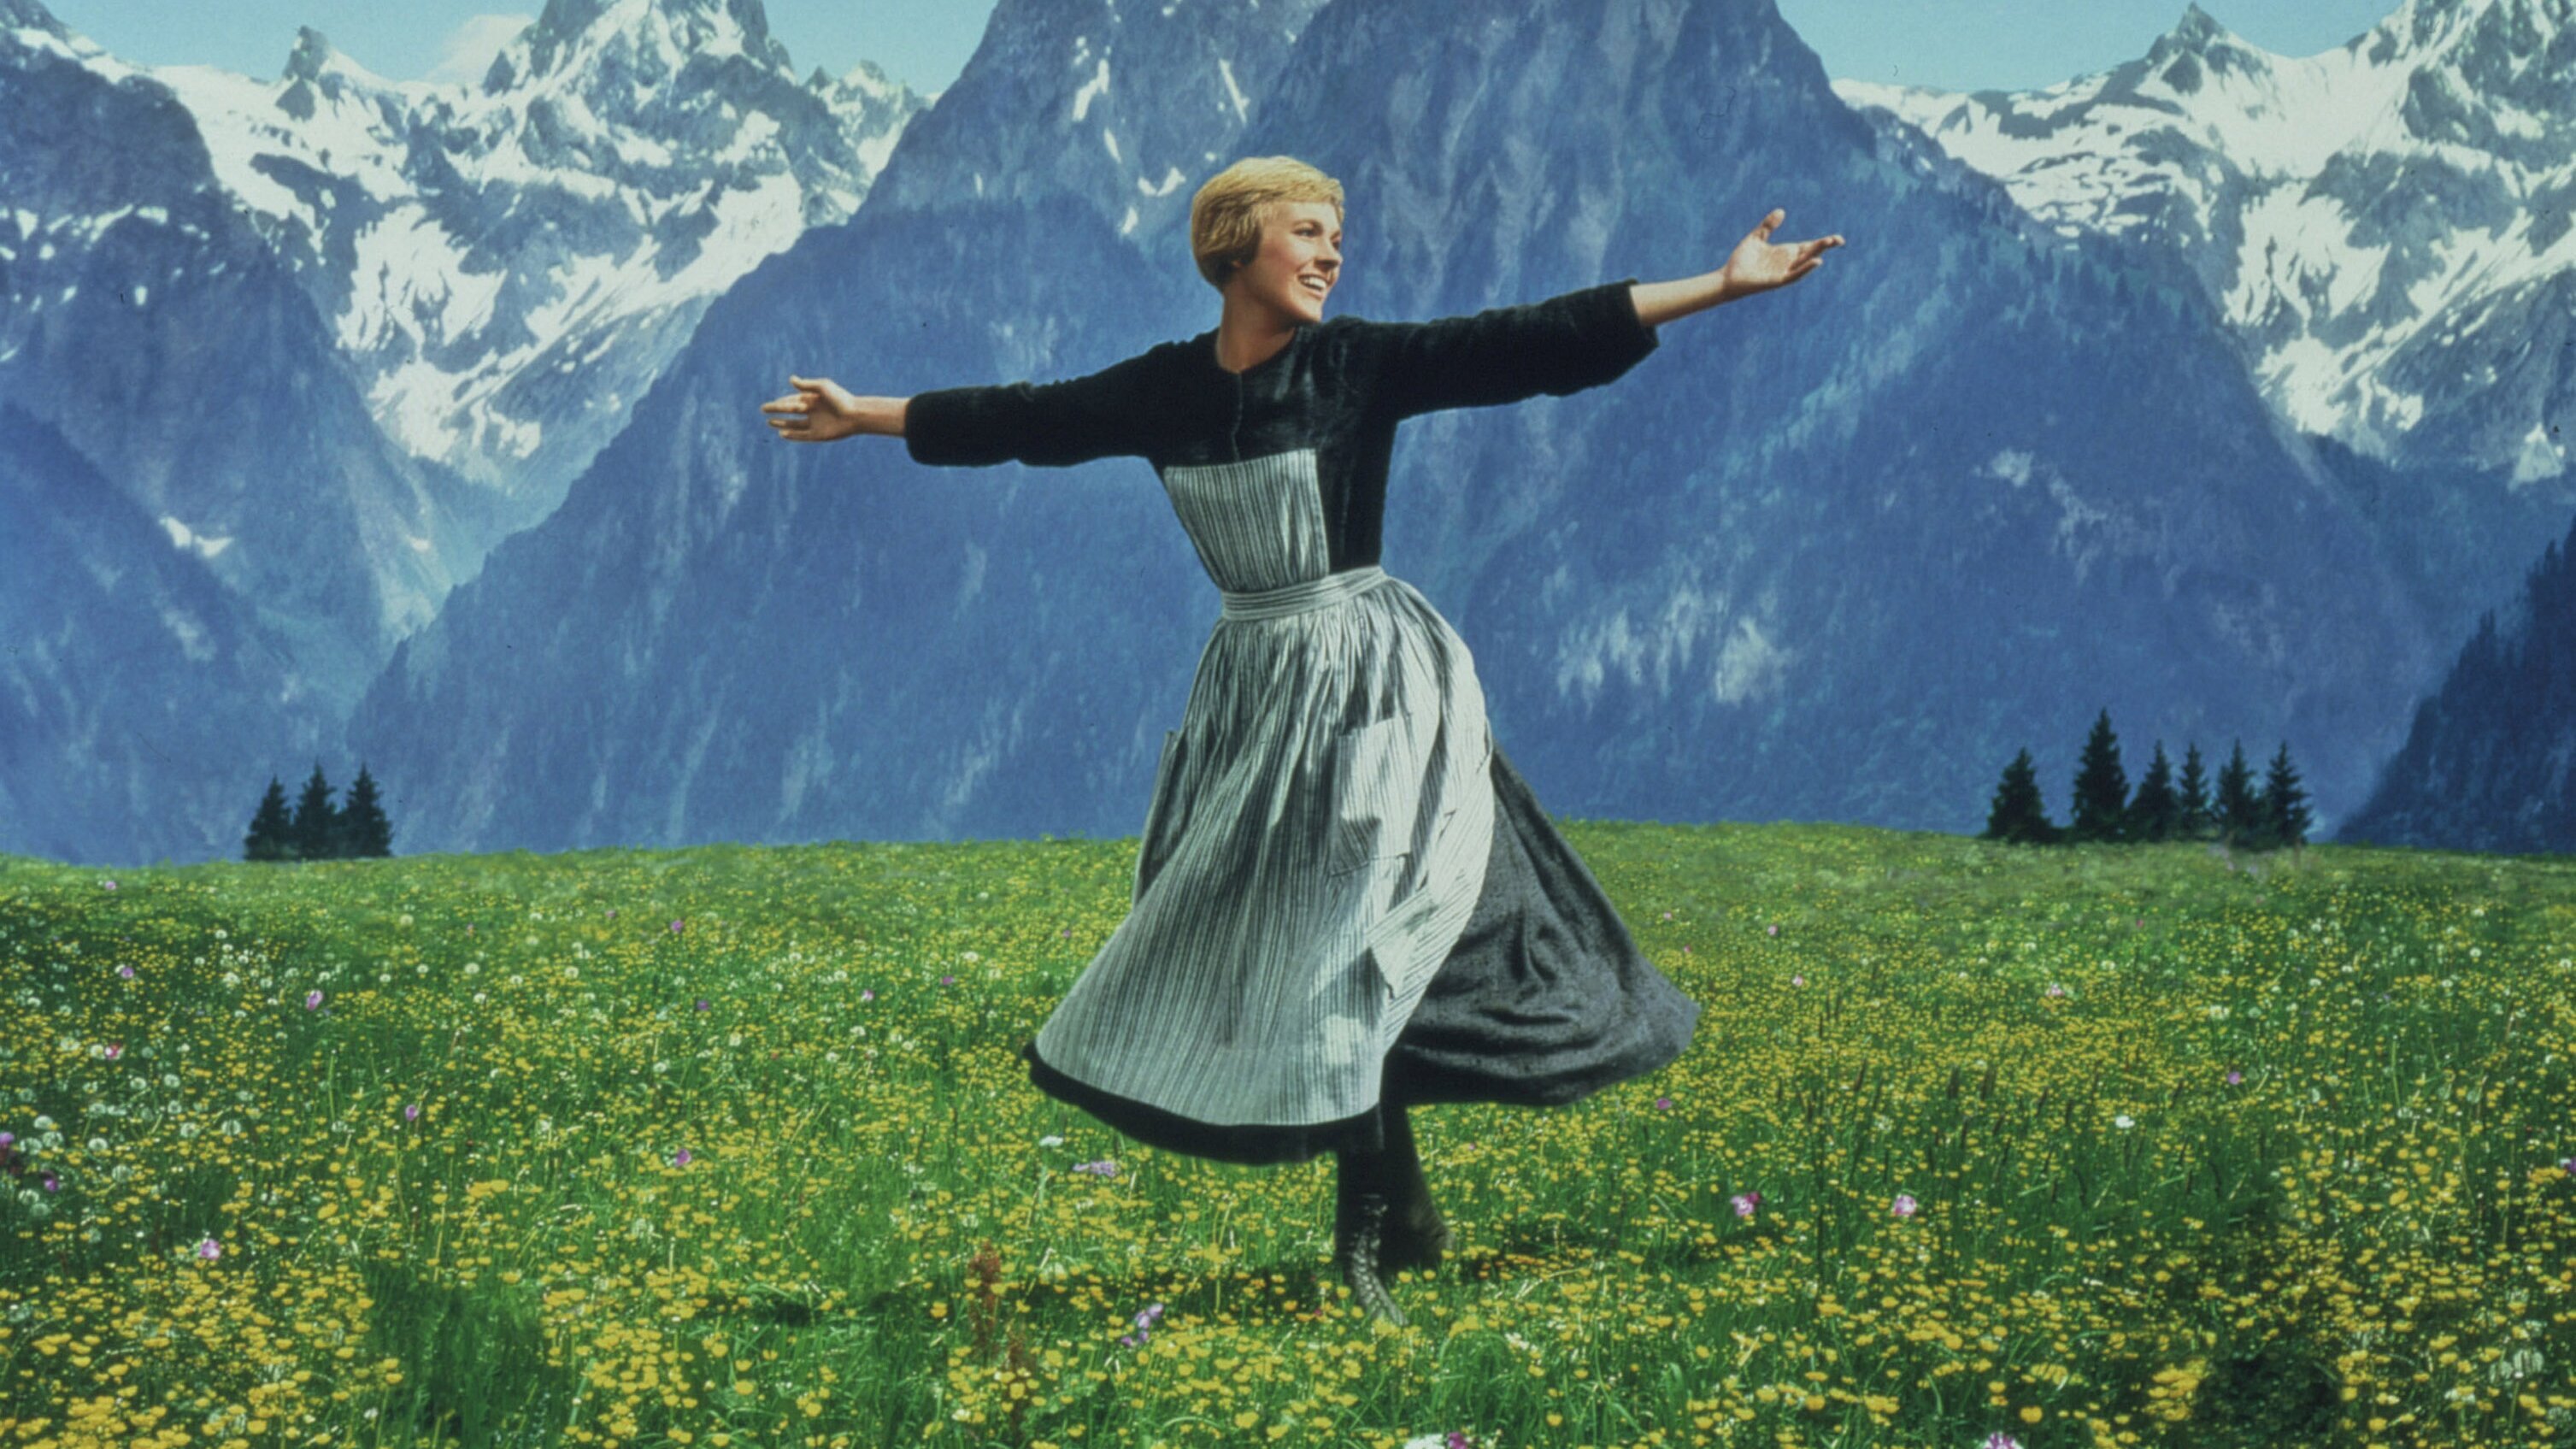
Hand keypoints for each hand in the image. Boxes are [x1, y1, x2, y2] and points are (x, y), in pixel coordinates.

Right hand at [762, 374, 863, 441]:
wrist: (855, 415)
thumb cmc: (841, 398)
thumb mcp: (822, 387)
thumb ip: (806, 385)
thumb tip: (791, 379)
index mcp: (813, 399)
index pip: (793, 400)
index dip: (781, 401)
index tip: (772, 403)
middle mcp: (813, 412)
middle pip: (790, 412)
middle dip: (777, 410)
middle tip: (763, 410)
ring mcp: (815, 424)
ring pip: (794, 424)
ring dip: (782, 423)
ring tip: (769, 422)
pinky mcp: (818, 435)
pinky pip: (802, 436)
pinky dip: (792, 435)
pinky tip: (781, 433)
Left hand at [1719, 209, 1843, 297]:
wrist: (1728, 277)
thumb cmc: (1742, 260)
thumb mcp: (1756, 238)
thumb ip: (1768, 226)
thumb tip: (1781, 211)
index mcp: (1785, 252)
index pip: (1809, 246)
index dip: (1823, 242)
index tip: (1837, 239)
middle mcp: (1787, 263)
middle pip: (1810, 253)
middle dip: (1824, 246)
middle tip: (1838, 240)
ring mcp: (1783, 272)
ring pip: (1805, 263)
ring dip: (1817, 254)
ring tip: (1829, 244)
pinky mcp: (1777, 281)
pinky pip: (1794, 275)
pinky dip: (1805, 269)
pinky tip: (1816, 261)